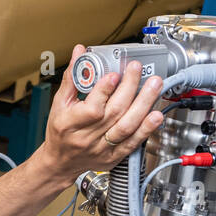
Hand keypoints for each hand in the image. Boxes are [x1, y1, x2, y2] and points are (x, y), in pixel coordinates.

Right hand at [39, 45, 163, 177]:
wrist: (61, 162)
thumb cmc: (60, 132)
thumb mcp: (59, 104)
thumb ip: (72, 78)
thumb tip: (80, 53)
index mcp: (69, 124)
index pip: (91, 109)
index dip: (104, 91)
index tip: (114, 75)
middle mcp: (87, 138)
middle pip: (114, 113)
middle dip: (129, 88)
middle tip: (137, 69)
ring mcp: (102, 148)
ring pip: (127, 126)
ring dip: (143, 104)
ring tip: (154, 86)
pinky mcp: (114, 156)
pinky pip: (133, 142)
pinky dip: (147, 128)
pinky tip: (156, 115)